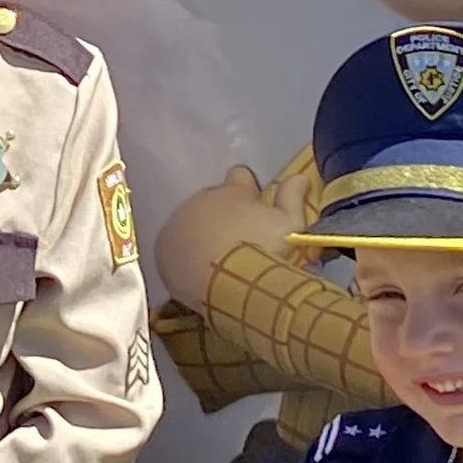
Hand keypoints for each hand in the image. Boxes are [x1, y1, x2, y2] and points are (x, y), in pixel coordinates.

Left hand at [155, 160, 308, 310]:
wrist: (232, 286)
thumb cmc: (265, 252)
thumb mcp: (290, 225)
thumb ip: (293, 196)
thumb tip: (299, 176)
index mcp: (232, 191)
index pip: (239, 176)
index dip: (248, 190)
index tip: (254, 206)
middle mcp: (201, 200)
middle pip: (212, 201)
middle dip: (223, 215)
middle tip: (238, 242)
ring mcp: (178, 223)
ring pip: (190, 222)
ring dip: (200, 234)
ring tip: (217, 262)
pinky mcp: (162, 249)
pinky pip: (173, 246)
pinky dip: (183, 255)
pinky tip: (198, 273)